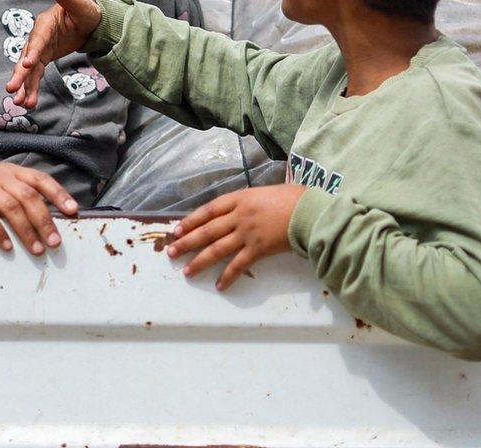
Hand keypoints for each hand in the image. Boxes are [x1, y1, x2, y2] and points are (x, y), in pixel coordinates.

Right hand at [0, 162, 77, 254]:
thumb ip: (16, 191)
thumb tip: (44, 216)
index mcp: (10, 171)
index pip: (40, 179)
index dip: (58, 193)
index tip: (73, 210)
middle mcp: (0, 176)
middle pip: (29, 196)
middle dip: (45, 220)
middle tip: (55, 242)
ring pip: (11, 207)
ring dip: (26, 230)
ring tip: (37, 249)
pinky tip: (6, 247)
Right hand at [7, 0, 103, 108]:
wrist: (88, 23)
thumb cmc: (84, 11)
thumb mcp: (78, 4)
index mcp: (45, 23)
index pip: (38, 39)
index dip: (32, 51)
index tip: (28, 65)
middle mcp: (38, 37)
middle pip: (26, 57)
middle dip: (20, 74)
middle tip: (11, 89)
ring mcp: (39, 50)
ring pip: (29, 71)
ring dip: (25, 87)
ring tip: (22, 104)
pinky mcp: (42, 59)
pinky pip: (36, 76)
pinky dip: (32, 89)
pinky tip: (30, 103)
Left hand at [166, 184, 305, 290]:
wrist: (309, 211)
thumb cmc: (292, 199)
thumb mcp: (264, 193)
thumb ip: (247, 203)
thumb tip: (236, 213)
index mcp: (239, 198)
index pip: (208, 210)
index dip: (191, 220)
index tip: (177, 230)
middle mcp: (239, 216)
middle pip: (207, 231)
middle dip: (187, 242)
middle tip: (171, 253)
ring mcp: (247, 233)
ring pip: (217, 249)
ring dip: (200, 262)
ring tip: (187, 272)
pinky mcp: (258, 249)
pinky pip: (238, 265)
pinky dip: (228, 276)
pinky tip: (219, 286)